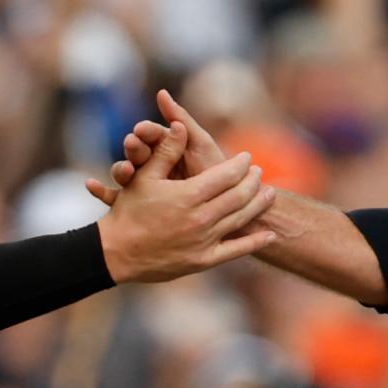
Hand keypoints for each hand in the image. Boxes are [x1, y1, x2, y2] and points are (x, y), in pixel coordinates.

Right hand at [84, 90, 226, 206]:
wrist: (219, 213)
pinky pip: (116, 198)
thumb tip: (162, 92)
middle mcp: (154, 165)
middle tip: (131, 145)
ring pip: (126, 174)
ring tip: (123, 171)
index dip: (146, 131)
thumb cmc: (211, 172)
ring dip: (120, 169)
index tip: (141, 130)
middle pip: (137, 153)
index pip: (152, 134)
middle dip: (134, 149)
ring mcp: (145, 186)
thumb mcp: (198, 144)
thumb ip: (182, 119)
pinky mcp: (137, 205)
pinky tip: (90, 186)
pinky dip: (102, 192)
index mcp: (168, 147)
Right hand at [95, 120, 275, 281]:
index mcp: (189, 195)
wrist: (117, 253)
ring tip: (270, 193)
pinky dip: (255, 243)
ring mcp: (204, 241)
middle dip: (252, 182)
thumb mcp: (145, 177)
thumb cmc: (129, 211)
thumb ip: (166, 151)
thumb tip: (180, 125)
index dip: (240, 164)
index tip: (247, 157)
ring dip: (258, 204)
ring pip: (240, 219)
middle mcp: (201, 218)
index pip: (226, 175)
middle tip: (260, 172)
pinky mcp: (203, 261)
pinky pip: (236, 251)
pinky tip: (270, 235)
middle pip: (239, 196)